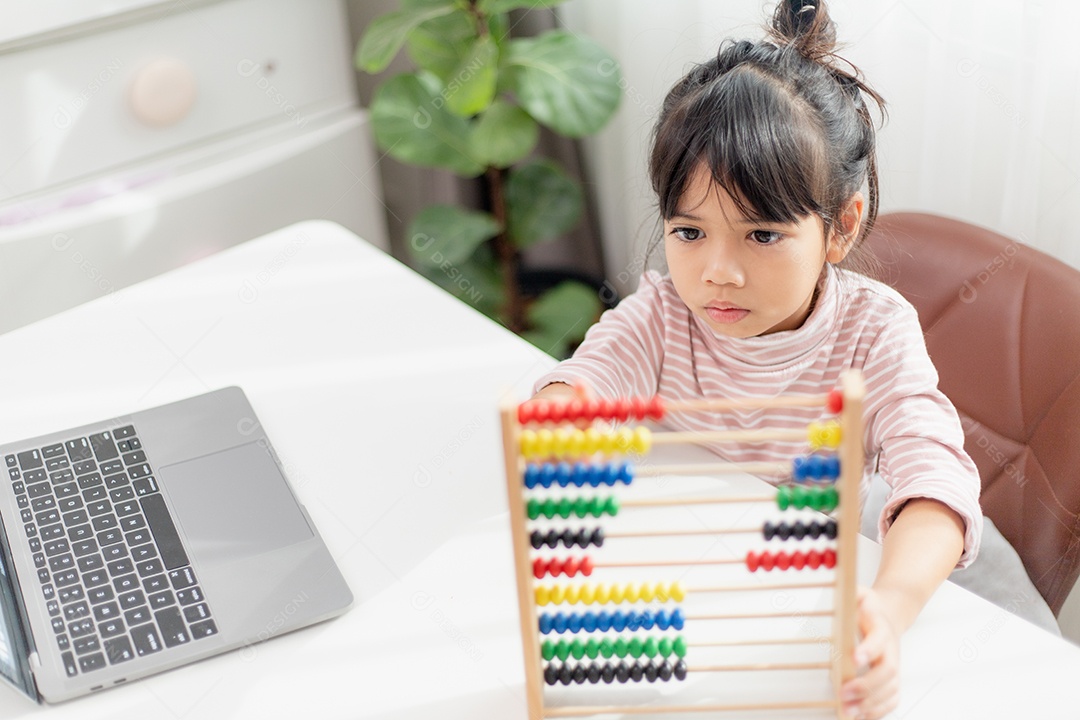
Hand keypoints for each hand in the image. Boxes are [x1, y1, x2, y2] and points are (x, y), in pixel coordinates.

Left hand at [840, 587, 899, 718]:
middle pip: (887, 671)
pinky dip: (879, 711)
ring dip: (871, 703)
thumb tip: (841, 585)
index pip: (879, 640)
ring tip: (848, 711)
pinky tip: (861, 717)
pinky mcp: (892, 681)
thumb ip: (852, 591)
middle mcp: (891, 651)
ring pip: (890, 690)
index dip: (869, 650)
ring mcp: (893, 667)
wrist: (888, 617)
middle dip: (867, 685)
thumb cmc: (869, 608)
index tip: (854, 658)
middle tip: (845, 693)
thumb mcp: (859, 592)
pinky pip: (892, 700)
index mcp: (881, 629)